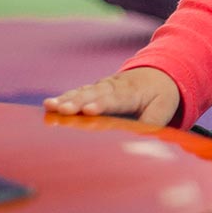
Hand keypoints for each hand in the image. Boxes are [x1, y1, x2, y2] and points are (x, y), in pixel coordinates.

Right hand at [44, 67, 180, 126]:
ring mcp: (102, 86)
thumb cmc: (160, 97)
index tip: (89, 110)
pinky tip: (48, 106)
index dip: (102, 105)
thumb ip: (151, 124)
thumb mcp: (163, 110)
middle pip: (94, 94)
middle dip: (77, 102)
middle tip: (62, 110)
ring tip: (49, 107)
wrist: (158, 74)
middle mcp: (114, 86)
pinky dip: (63, 98)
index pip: (116, 99)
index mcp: (133, 92)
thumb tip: (139, 139)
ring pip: (83, 92)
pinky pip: (78, 93)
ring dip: (66, 99)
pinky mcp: (94, 89)